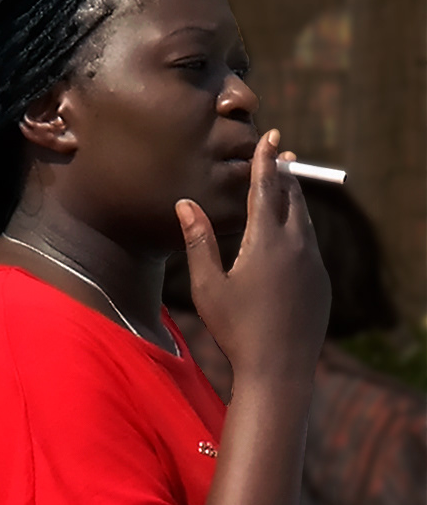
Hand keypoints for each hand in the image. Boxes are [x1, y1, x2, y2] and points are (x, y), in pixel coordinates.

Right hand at [177, 129, 327, 388]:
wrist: (280, 368)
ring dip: (295, 198)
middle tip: (281, 153)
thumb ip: (199, 242)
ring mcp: (313, 263)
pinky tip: (291, 232)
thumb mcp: (207, 286)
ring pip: (305, 219)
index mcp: (266, 242)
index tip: (269, 136)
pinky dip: (300, 226)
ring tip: (287, 185)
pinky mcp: (321, 281)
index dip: (265, 161)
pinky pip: (310, 242)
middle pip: (293, 198)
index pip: (266, 189)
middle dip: (285, 173)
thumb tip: (184, 204)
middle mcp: (296, 246)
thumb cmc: (235, 329)